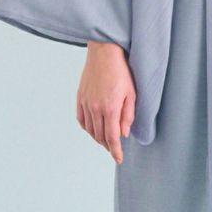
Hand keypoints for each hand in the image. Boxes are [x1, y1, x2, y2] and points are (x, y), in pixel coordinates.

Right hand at [76, 42, 135, 163]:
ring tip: (106, 141)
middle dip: (108, 145)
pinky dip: (87, 128)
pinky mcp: (80, 97)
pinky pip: (81, 119)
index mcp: (110, 108)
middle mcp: (95, 108)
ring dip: (98, 138)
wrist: (104, 53)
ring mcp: (86, 103)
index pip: (111, 137)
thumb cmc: (121, 71)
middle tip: (114, 149)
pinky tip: (93, 129)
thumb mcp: (131, 93)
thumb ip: (128, 115)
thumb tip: (124, 133)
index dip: (115, 151)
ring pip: (90, 129)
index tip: (118, 159)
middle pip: (100, 135)